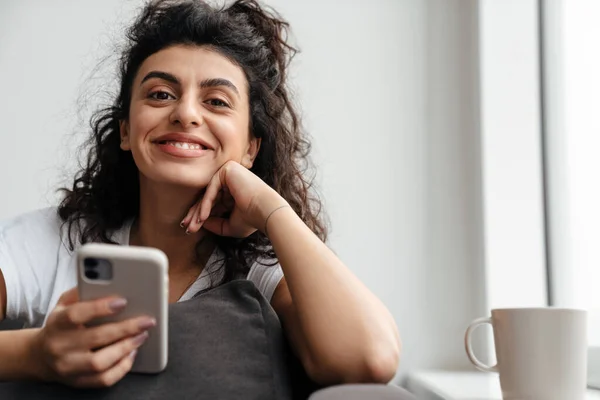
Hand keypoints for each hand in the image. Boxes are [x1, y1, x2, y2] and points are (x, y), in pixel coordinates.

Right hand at [31, 288, 155, 387]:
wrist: (40, 355)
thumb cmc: (61, 324)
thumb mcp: (65, 303)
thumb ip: (83, 291)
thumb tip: (111, 282)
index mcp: (57, 323)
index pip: (76, 314)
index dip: (100, 307)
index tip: (122, 301)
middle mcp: (59, 346)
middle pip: (95, 338)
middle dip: (126, 328)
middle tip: (146, 321)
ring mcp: (67, 367)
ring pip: (100, 363)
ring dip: (126, 348)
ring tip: (142, 336)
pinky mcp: (77, 382)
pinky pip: (103, 380)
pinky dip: (122, 368)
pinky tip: (132, 353)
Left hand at [182, 160, 288, 237]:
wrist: (266, 212)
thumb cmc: (252, 220)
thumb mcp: (230, 225)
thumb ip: (215, 223)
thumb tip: (200, 223)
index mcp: (233, 191)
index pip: (212, 202)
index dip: (200, 215)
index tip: (191, 228)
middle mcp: (231, 180)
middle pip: (207, 197)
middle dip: (195, 214)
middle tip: (187, 227)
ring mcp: (229, 173)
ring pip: (207, 193)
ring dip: (198, 211)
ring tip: (192, 226)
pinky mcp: (228, 170)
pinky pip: (212, 188)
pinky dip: (206, 204)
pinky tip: (202, 217)